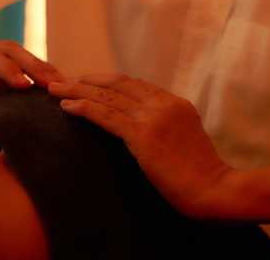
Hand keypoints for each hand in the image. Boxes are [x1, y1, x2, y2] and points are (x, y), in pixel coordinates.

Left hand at [48, 75, 233, 218]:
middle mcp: (164, 104)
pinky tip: (67, 107)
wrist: (213, 188)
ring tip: (56, 89)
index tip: (88, 82)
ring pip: (107, 96)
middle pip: (118, 84)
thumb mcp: (186, 138)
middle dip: (87, 81)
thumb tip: (146, 130)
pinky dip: (83, 108)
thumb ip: (168, 126)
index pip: (136, 85)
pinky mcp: (143, 135)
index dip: (108, 82)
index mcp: (176, 103)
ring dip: (77, 91)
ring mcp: (153, 117)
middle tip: (64, 80)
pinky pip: (106, 115)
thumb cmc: (200, 173)